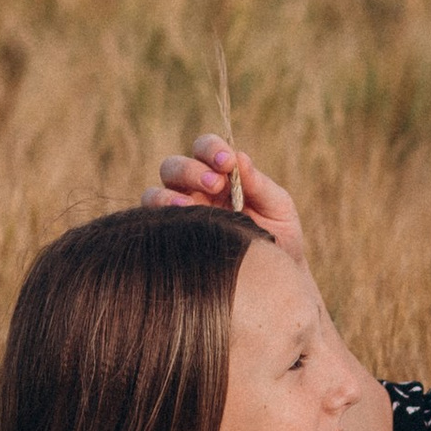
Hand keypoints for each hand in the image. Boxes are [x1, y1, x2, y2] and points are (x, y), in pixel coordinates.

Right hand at [143, 134, 306, 263]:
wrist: (275, 281)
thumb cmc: (279, 238)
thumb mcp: (278, 208)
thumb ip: (259, 184)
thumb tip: (240, 158)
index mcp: (220, 176)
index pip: (204, 149)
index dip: (211, 149)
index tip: (227, 163)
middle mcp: (193, 191)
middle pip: (173, 166)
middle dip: (192, 171)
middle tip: (216, 185)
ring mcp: (178, 216)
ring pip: (154, 193)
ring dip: (168, 195)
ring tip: (189, 207)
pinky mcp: (169, 240)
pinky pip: (151, 225)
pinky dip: (159, 220)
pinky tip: (179, 227)